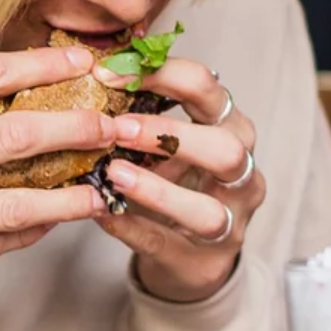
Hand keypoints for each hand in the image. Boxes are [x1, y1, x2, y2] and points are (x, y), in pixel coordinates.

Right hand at [0, 45, 125, 330]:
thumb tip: (0, 104)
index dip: (41, 64)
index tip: (81, 60)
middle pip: (14, 133)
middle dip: (77, 125)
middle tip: (114, 122)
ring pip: (16, 199)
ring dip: (70, 192)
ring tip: (102, 186)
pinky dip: (31, 230)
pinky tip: (53, 220)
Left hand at [93, 59, 264, 302]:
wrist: (187, 251)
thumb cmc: (172, 178)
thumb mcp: (163, 139)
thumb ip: (139, 108)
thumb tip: (90, 68)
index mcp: (229, 126)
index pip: (207, 87)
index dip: (160, 74)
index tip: (108, 74)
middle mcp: (240, 173)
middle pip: (225, 148)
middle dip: (169, 135)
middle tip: (117, 128)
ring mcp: (229, 222)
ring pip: (207, 209)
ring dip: (156, 189)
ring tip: (112, 173)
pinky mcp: (203, 262)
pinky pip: (166, 244)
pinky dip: (131, 227)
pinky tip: (102, 212)